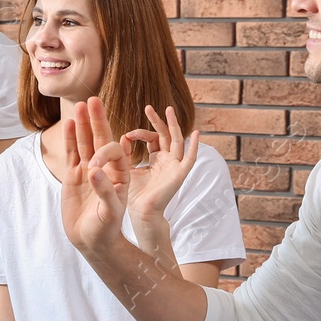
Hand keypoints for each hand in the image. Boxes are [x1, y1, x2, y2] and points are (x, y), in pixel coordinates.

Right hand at [59, 97, 131, 255]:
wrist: (91, 242)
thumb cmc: (106, 230)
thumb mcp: (110, 213)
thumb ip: (104, 191)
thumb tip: (93, 170)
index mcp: (120, 175)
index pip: (114, 152)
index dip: (105, 152)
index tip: (92, 167)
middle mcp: (106, 169)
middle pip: (101, 139)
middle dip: (97, 120)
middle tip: (92, 100)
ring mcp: (89, 172)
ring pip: (86, 143)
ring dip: (83, 125)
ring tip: (79, 105)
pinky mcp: (74, 177)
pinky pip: (72, 154)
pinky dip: (70, 139)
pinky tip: (68, 124)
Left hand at [121, 105, 199, 224]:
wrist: (141, 212)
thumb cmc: (134, 195)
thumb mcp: (127, 169)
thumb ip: (125, 154)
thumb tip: (123, 137)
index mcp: (156, 160)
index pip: (152, 139)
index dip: (140, 133)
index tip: (127, 135)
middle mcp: (167, 161)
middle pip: (165, 135)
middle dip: (158, 121)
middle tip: (148, 107)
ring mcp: (175, 166)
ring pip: (177, 141)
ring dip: (173, 125)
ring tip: (169, 109)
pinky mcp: (180, 174)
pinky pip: (191, 158)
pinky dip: (194, 146)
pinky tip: (196, 133)